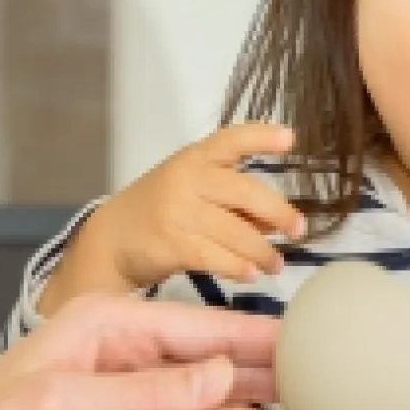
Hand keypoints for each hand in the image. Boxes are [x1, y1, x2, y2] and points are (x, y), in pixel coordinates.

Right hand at [44, 123, 305, 310]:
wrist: (110, 238)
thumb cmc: (160, 208)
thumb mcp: (192, 189)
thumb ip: (232, 200)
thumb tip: (277, 221)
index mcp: (195, 157)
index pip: (231, 139)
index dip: (261, 137)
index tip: (290, 138)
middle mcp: (187, 178)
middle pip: (244, 191)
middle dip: (277, 212)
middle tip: (298, 229)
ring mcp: (176, 211)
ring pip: (234, 230)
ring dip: (262, 250)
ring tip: (276, 263)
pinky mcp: (170, 243)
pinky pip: (214, 256)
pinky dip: (238, 267)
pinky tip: (251, 273)